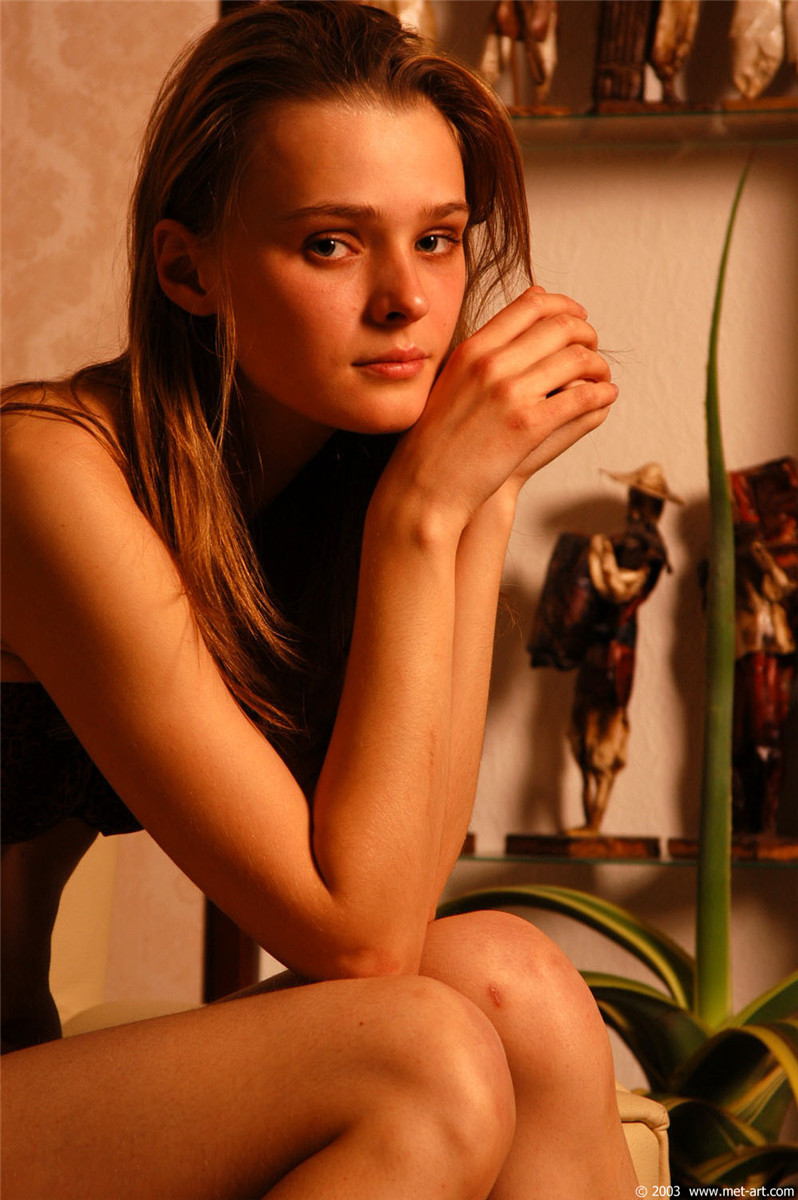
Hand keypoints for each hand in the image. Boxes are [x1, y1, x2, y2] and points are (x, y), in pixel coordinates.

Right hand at [381, 287, 616, 535]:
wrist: (426, 484)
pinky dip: (601, 393)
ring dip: (598, 365)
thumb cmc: (438, 438)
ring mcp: (511, 394)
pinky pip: (581, 398)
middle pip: (560, 327)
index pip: (531, 305)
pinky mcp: (529, 425)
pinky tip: (605, 396)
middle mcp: (492, 364)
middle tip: (593, 347)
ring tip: (600, 376)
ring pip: (577, 359)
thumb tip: (523, 309)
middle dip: (587, 334)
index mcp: (473, 348)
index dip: (564, 306)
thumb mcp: (452, 379)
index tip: (577, 317)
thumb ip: (484, 349)